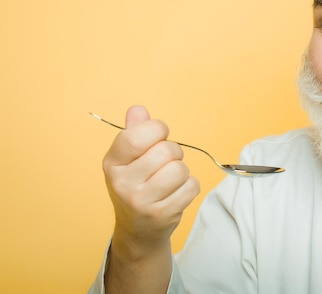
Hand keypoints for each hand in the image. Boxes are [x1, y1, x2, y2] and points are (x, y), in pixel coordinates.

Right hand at [102, 105, 200, 256]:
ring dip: (182, 171)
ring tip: (170, 179)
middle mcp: (122, 183)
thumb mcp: (128, 158)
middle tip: (165, 163)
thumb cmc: (137, 184)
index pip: (137, 136)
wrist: (137, 230)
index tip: (160, 134)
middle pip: (166, 151)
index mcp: (112, 163)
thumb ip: (134, 131)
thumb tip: (138, 109)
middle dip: (173, 152)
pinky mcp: (161, 215)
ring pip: (180, 169)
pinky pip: (191, 187)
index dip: (157, 129)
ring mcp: (141, 202)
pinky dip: (189, 187)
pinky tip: (176, 193)